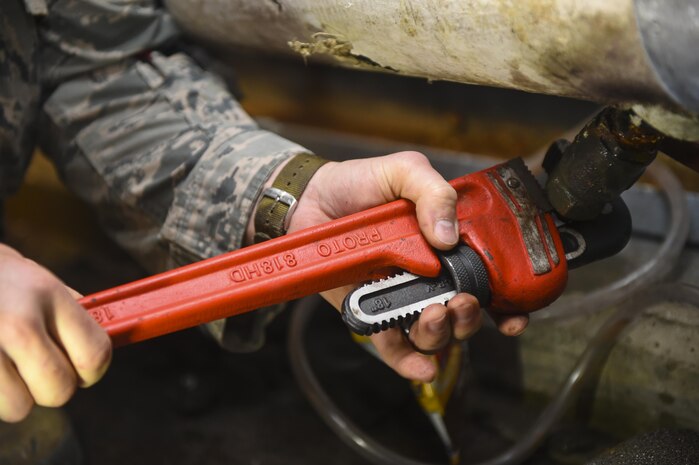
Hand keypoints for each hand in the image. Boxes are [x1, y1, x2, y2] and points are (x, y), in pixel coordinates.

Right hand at [0, 244, 111, 421]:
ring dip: (12, 397)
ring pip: (18, 408)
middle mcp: (17, 321)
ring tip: (1, 367)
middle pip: (59, 390)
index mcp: (47, 294)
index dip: (91, 371)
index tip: (79, 369)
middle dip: (50, 388)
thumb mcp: (37, 279)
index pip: (95, 354)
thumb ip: (70, 311)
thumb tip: (102, 344)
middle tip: (35, 369)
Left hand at [287, 152, 527, 381]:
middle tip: (460, 302)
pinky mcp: (370, 312)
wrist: (310, 197)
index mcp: (447, 244)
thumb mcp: (404, 171)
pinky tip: (422, 367)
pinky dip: (410, 362)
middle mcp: (430, 275)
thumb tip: (449, 238)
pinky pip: (393, 346)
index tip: (514, 314)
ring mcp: (400, 295)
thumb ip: (434, 192)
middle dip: (470, 317)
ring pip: (434, 333)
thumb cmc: (359, 182)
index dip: (507, 302)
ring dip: (442, 334)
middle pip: (465, 313)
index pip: (488, 279)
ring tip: (432, 314)